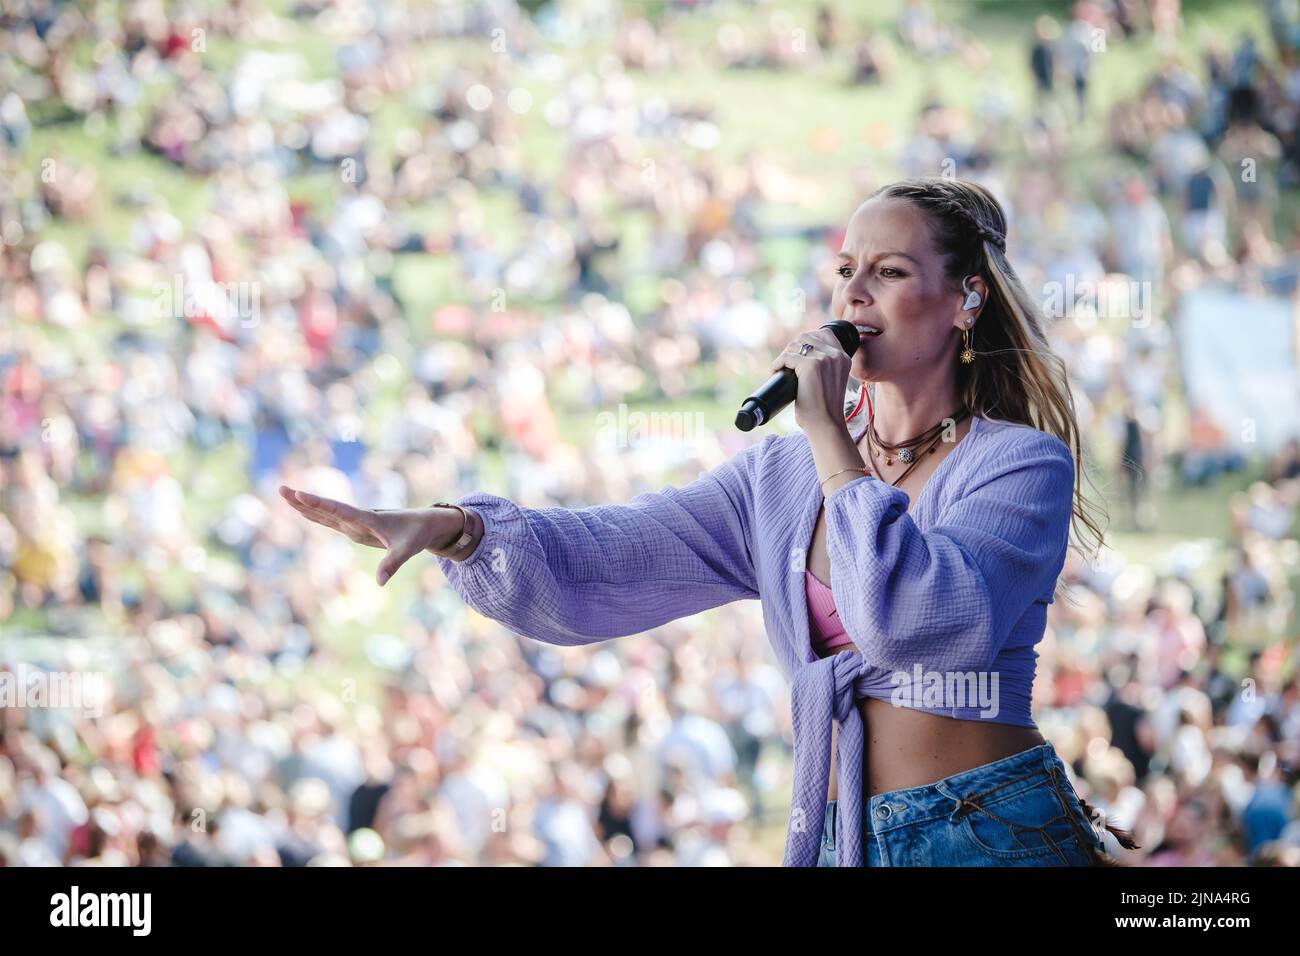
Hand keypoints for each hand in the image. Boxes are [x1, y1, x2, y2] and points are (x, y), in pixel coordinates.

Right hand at [279, 485, 460, 585]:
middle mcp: (358, 518)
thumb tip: (380, 583)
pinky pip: (331, 519)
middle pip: (325, 507)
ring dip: (306, 505)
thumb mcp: (407, 550)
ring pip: (325, 512)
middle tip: (281, 488)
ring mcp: (355, 523)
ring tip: (285, 495)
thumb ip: (393, 564)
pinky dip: (316, 514)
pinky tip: (303, 510)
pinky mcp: (356, 528)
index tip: (300, 494)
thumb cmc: (417, 535)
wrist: (426, 524)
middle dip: (303, 500)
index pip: (338, 509)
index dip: (318, 503)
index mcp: (367, 519)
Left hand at [770, 327, 852, 434]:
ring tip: (781, 370)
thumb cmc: (824, 408)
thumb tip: (800, 357)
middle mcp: (836, 355)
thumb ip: (825, 367)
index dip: (807, 340)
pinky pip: (787, 356)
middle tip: (786, 365)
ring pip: (795, 345)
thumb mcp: (831, 381)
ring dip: (784, 356)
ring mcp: (824, 359)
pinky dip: (778, 363)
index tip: (797, 354)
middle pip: (806, 336)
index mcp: (843, 357)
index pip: (823, 333)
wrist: (826, 425)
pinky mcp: (811, 366)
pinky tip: (776, 372)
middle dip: (792, 348)